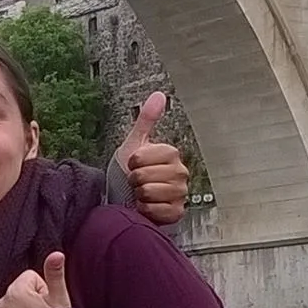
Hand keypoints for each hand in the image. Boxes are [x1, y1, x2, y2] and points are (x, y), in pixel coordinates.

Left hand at [0, 253, 71, 307]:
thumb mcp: (60, 298)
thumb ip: (55, 273)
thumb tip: (56, 253)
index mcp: (16, 291)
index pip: (31, 278)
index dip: (44, 290)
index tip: (48, 304)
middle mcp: (2, 304)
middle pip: (20, 292)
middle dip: (32, 300)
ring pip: (13, 307)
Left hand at [112, 93, 189, 225]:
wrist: (127, 198)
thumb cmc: (129, 171)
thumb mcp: (134, 143)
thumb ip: (146, 119)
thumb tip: (159, 94)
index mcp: (171, 154)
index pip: (142, 158)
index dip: (131, 162)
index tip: (132, 164)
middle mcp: (181, 173)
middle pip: (145, 177)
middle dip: (134, 180)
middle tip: (136, 181)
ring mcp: (181, 193)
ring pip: (150, 193)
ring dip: (139, 195)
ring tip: (141, 193)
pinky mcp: (177, 212)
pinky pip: (157, 210)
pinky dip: (146, 210)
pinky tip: (146, 206)